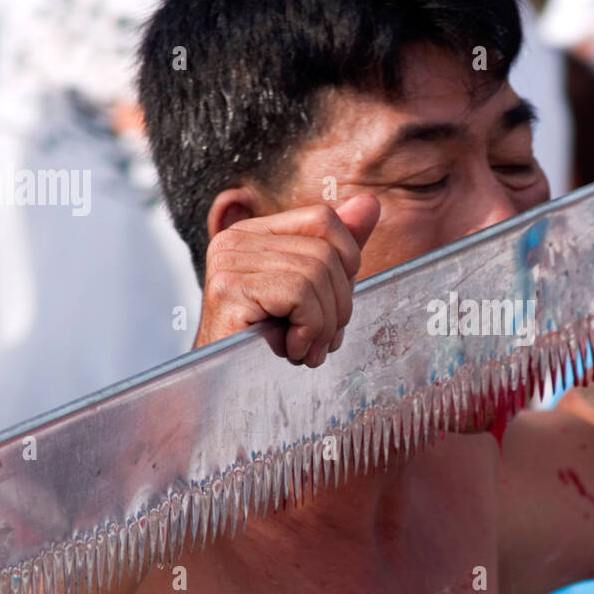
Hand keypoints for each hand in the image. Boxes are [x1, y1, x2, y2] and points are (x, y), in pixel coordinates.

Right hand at [194, 195, 380, 364]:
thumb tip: (370, 202)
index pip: (323, 219)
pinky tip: (292, 349)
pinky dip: (309, 328)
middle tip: (323, 339)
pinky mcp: (229, 288)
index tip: (333, 305)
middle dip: (338, 304)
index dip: (347, 262)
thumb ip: (338, 250)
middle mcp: (235, 238)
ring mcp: (229, 261)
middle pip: (325, 251)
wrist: (222, 390)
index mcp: (254, 233)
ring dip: (324, 324)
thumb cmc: (266, 346)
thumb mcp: (311, 294)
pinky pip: (299, 294)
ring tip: (308, 348)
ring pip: (316, 274)